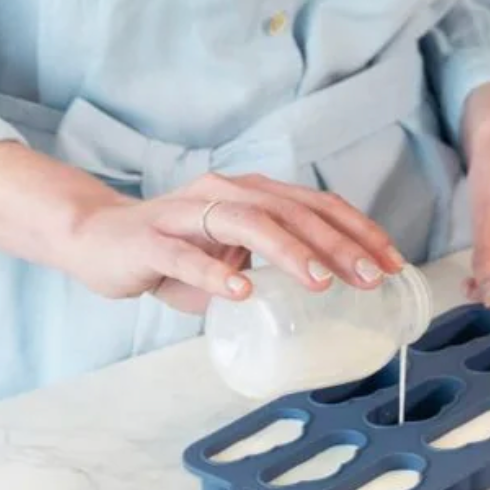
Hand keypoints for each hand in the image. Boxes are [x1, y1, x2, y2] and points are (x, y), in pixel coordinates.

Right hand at [58, 172, 405, 315]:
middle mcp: (224, 192)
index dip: (357, 229)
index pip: (315, 204)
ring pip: (248, 223)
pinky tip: (241, 290)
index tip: (392, 260)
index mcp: (251, 194)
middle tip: (372, 277)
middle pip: (292, 211)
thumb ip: (269, 265)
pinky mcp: (152, 241)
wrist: (97, 238)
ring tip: (321, 282)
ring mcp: (187, 214)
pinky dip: (216, 272)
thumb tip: (324, 296)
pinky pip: (187, 256)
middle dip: (337, 243)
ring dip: (289, 251)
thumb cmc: (173, 249)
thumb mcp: (231, 253)